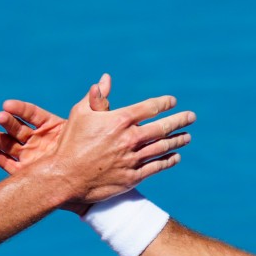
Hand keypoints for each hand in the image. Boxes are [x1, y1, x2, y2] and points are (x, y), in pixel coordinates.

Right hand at [0, 75, 193, 206]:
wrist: (65, 177)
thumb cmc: (71, 143)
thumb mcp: (80, 114)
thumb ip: (96, 97)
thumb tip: (106, 78)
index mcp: (119, 120)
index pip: (150, 108)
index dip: (164, 103)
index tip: (172, 102)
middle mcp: (129, 139)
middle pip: (162, 127)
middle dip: (180, 120)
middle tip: (191, 117)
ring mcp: (132, 159)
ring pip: (163, 147)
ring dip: (178, 140)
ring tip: (187, 137)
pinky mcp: (132, 177)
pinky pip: (156, 167)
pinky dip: (168, 161)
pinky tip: (175, 157)